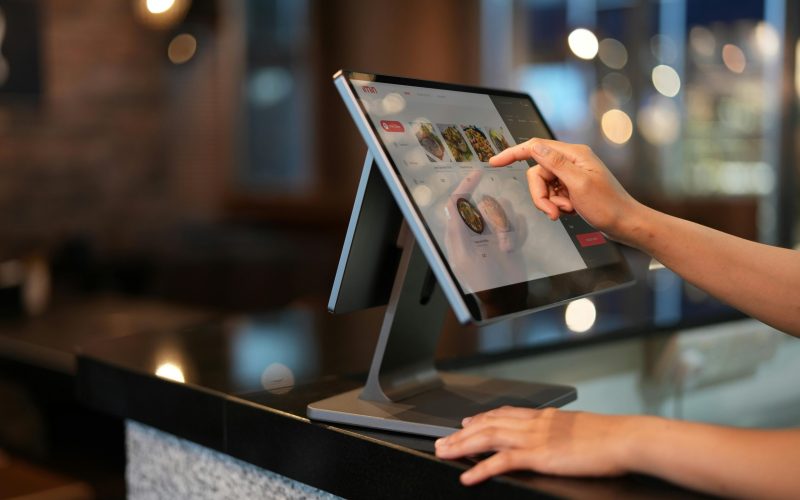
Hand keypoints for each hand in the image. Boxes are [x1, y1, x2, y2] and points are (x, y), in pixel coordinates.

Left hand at [434, 406, 637, 485]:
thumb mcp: (581, 430)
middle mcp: (535, 423)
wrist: (626, 438)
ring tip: (445, 453)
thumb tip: (562, 440)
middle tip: (443, 440)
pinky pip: (502, 461)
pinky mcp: (539, 455)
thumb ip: (565, 433)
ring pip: (488, 437)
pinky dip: (481, 468)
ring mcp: (535, 438)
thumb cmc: (612, 438)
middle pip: (489, 423)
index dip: (482, 417)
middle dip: (462, 433)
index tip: (467, 421)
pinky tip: (468, 476)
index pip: (505, 413)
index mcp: (545, 417)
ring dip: (462, 446)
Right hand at [489, 139, 641, 243]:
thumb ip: (554, 163)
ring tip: (566, 211)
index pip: (535, 147)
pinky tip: (571, 211)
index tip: (494, 162)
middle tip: (553, 211)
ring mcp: (572, 175)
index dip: (513, 153)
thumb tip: (534, 146)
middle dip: (540, 194)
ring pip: (544, 186)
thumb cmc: (609, 206)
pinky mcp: (573, 187)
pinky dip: (557, 205)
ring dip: (550, 202)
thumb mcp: (579, 184)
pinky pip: (553, 194)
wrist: (626, 224)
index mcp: (574, 154)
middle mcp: (571, 161)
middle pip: (537, 173)